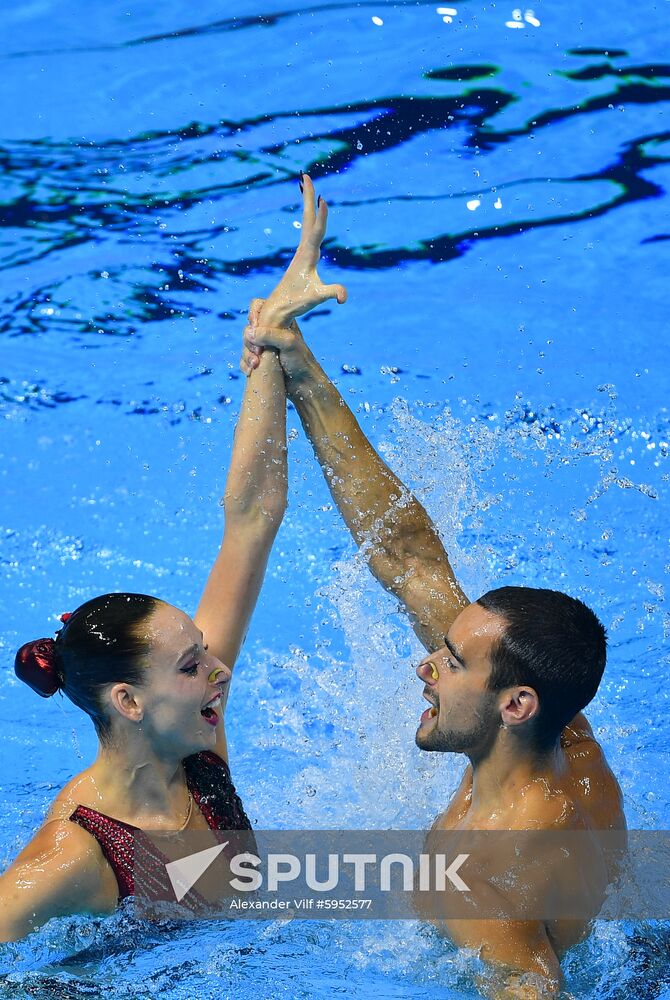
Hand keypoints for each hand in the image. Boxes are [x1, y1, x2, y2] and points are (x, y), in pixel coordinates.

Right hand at [241, 299, 313, 382]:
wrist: (304, 385)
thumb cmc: (301, 361)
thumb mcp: (288, 343)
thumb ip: (269, 334)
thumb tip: (249, 333)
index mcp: (279, 320)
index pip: (259, 307)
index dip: (253, 314)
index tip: (254, 326)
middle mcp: (270, 332)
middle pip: (249, 329)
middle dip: (249, 341)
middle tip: (258, 352)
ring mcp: (264, 347)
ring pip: (246, 346)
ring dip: (247, 355)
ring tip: (256, 365)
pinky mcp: (260, 361)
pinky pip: (244, 360)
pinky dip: (245, 365)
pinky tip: (250, 372)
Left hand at [259, 174, 346, 326]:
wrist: (277, 309)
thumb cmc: (296, 302)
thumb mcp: (316, 298)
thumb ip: (332, 293)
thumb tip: (344, 297)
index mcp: (307, 255)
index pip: (316, 230)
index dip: (321, 215)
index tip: (322, 198)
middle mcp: (304, 250)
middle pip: (308, 218)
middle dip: (308, 197)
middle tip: (306, 175)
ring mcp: (302, 253)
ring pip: (307, 223)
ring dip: (308, 205)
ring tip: (307, 188)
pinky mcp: (303, 259)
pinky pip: (308, 233)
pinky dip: (312, 221)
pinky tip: (312, 220)